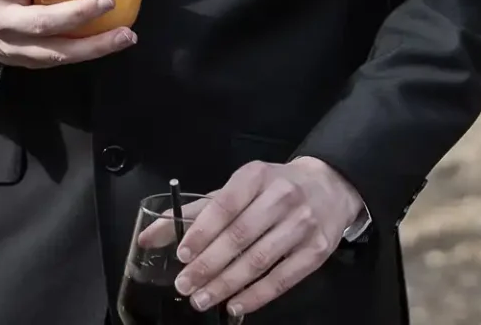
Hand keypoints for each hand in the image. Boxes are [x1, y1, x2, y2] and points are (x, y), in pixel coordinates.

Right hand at [0, 0, 135, 68]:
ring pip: (56, 51)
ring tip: (125, 34)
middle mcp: (4, 21)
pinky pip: (60, 60)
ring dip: (94, 45)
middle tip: (108, 0)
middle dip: (79, 12)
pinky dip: (88, 53)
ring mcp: (15, 47)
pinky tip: (111, 43)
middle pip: (43, 21)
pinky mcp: (27, 64)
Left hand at [152, 157, 362, 317]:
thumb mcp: (239, 188)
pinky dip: (258, 295)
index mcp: (255, 177)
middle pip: (240, 236)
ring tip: (203, 299)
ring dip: (228, 284)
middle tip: (185, 285)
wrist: (329, 187)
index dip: (203, 232)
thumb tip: (151, 235)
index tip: (182, 254)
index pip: (225, 205)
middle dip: (208, 264)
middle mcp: (281, 197)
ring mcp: (302, 225)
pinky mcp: (317, 251)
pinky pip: (284, 278)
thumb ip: (197, 211)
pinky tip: (236, 304)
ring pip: (259, 259)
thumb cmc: (274, 188)